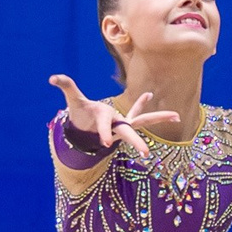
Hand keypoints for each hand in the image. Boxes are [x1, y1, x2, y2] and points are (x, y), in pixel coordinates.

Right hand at [49, 75, 172, 158]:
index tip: (106, 144)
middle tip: (146, 153)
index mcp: (103, 121)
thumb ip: (66, 87)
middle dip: (136, 142)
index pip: (104, 128)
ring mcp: (122, 123)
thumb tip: (54, 77)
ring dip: (158, 117)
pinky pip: (136, 113)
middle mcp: (115, 124)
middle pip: (128, 132)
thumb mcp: (73, 100)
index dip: (103, 134)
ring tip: (177, 116)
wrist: (83, 127)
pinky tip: (149, 94)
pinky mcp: (124, 121)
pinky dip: (141, 104)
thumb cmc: (79, 114)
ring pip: (142, 120)